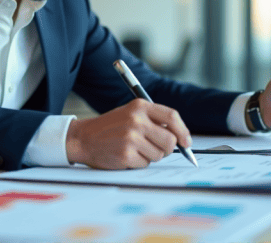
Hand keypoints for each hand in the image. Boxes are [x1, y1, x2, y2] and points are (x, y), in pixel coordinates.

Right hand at [65, 99, 192, 168]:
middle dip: (167, 149)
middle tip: (156, 149)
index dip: (183, 131)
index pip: (172, 116)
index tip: (186, 142)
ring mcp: (131, 137)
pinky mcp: (125, 154)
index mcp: (139, 106)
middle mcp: (136, 120)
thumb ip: (153, 120)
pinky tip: (126, 155)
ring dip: (150, 156)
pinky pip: (145, 164)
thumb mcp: (131, 114)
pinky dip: (138, 163)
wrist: (83, 138)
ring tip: (134, 149)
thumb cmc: (110, 128)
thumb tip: (180, 137)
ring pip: (159, 155)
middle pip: (170, 140)